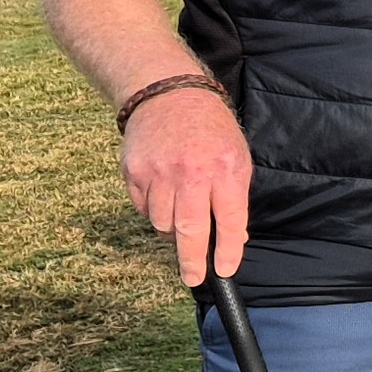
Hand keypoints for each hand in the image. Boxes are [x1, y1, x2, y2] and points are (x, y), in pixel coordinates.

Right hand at [123, 84, 253, 284]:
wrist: (168, 93)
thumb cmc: (211, 129)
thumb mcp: (237, 157)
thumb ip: (233, 198)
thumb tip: (232, 240)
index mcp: (225, 169)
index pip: (228, 220)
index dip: (227, 250)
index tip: (224, 270)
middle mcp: (191, 173)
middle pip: (190, 231)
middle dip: (192, 261)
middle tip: (193, 278)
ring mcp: (159, 173)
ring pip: (163, 223)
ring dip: (172, 229)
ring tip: (180, 212)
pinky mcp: (134, 172)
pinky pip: (144, 209)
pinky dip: (154, 211)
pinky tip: (163, 195)